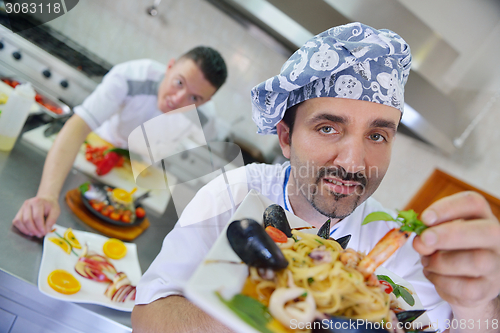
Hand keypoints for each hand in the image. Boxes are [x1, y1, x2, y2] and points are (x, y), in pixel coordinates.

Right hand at [12, 196, 59, 236]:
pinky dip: (21, 228)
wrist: (45, 199)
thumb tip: (46, 231)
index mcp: (37, 202)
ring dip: (27, 230)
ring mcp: (22, 208)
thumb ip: (52, 221)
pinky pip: (16, 222)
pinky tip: (29, 231)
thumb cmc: (50, 206)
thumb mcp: (56, 211)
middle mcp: (28, 204)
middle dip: (33, 230)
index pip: (37, 217)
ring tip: (34, 234)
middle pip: (27, 220)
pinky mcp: (19, 212)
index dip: (40, 226)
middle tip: (39, 235)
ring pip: (20, 221)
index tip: (44, 232)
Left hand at [413, 191, 499, 311]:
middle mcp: (496, 239)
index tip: (425, 218)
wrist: (469, 280)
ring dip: (440, 262)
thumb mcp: (440, 233)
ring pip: (475, 261)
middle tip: (424, 240)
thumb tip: (420, 242)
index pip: (473, 203)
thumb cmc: (452, 248)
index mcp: (482, 217)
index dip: (447, 208)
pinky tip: (434, 276)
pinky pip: (465, 288)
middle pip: (484, 231)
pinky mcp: (487, 289)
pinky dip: (441, 282)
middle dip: (448, 235)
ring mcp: (496, 265)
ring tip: (427, 261)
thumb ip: (428, 232)